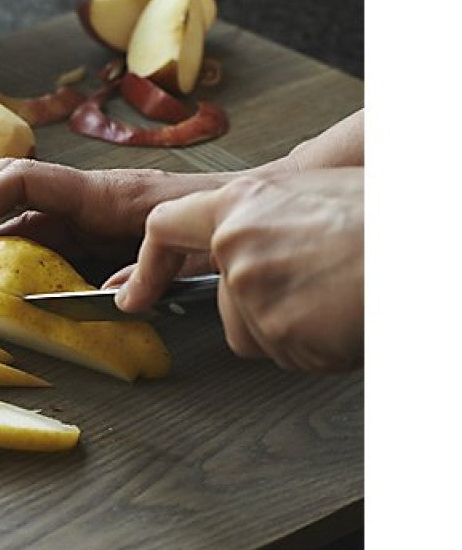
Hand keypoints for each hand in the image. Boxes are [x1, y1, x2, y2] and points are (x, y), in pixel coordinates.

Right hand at [0, 158, 225, 283]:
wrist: (235, 206)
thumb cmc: (211, 219)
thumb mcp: (185, 242)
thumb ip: (150, 267)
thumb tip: (112, 298)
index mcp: (95, 192)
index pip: (20, 179)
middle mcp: (76, 197)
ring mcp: (76, 214)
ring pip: (7, 213)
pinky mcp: (80, 233)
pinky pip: (28, 236)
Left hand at [111, 167, 363, 371]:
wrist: (418, 245)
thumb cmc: (377, 215)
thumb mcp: (310, 194)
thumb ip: (262, 221)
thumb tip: (243, 248)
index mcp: (239, 203)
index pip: (164, 228)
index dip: (146, 267)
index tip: (131, 295)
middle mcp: (235, 246)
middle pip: (226, 303)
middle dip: (262, 307)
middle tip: (318, 286)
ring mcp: (255, 292)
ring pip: (258, 334)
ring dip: (293, 328)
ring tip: (338, 294)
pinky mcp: (282, 333)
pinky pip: (291, 355)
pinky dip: (318, 347)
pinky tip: (346, 316)